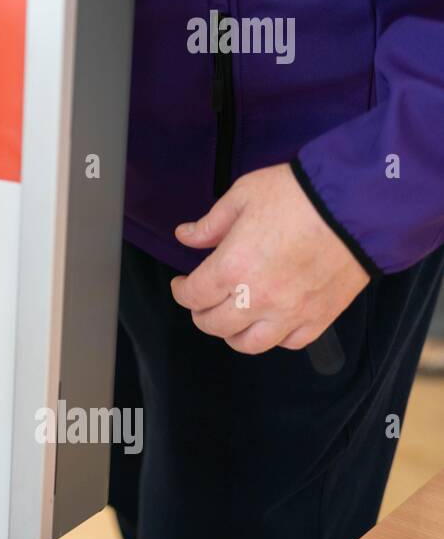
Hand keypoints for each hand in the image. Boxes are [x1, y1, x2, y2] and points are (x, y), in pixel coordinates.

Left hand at [169, 163, 370, 353]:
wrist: (357, 204)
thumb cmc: (299, 194)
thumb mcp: (243, 196)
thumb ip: (211, 224)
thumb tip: (185, 236)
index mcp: (232, 268)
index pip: (193, 296)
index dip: (180, 292)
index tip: (181, 284)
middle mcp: (258, 298)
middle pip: (215, 324)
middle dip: (201, 313)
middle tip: (203, 300)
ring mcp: (290, 312)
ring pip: (249, 344)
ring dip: (233, 333)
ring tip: (232, 318)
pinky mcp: (320, 317)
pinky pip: (290, 342)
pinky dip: (275, 337)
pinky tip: (270, 321)